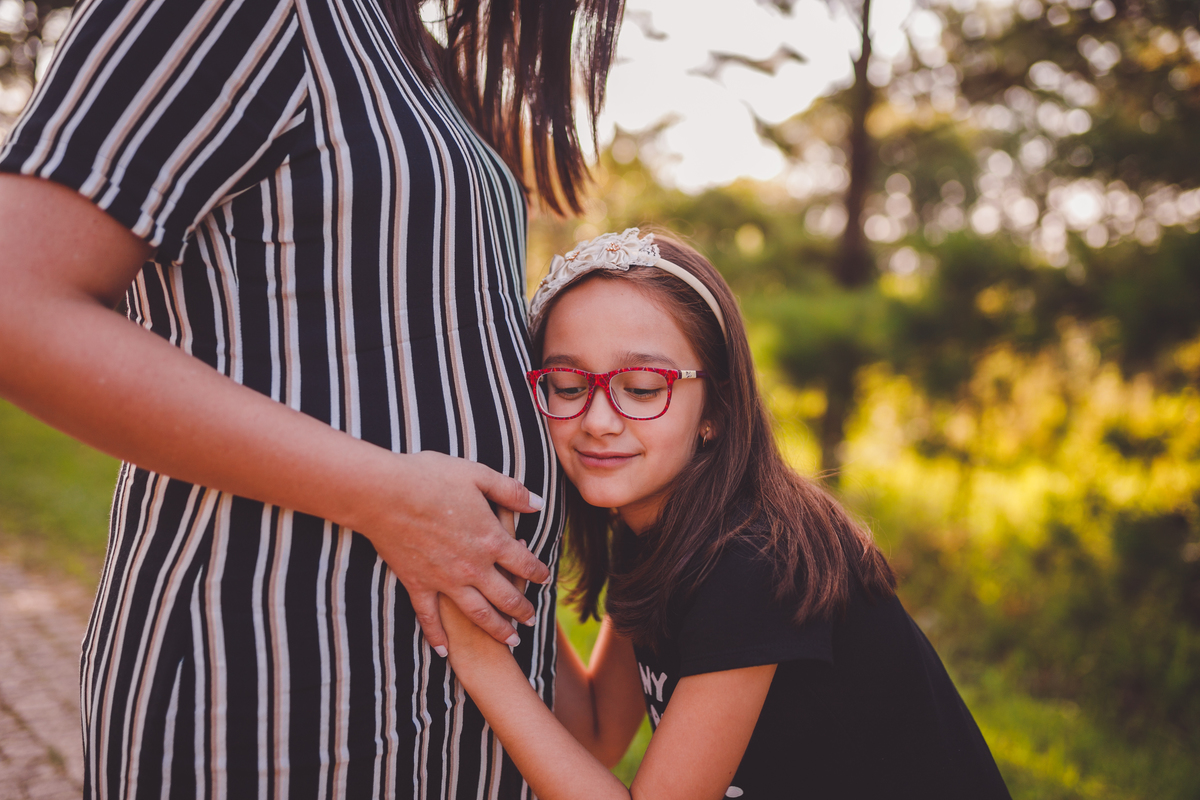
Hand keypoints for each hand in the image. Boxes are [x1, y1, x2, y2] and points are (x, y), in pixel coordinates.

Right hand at [352, 450, 547, 655]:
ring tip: (510, 640)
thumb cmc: (431, 477)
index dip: (538, 572)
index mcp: (491, 539)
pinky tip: (443, 651)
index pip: (524, 562)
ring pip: (478, 613)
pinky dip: (436, 636)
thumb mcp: (478, 475)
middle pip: (506, 595)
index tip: (545, 580)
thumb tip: (538, 504)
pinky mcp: (417, 585)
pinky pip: (429, 618)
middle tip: (531, 620)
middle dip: (522, 610)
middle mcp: (473, 566)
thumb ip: (511, 492)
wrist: (384, 493)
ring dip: (496, 628)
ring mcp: (445, 580)